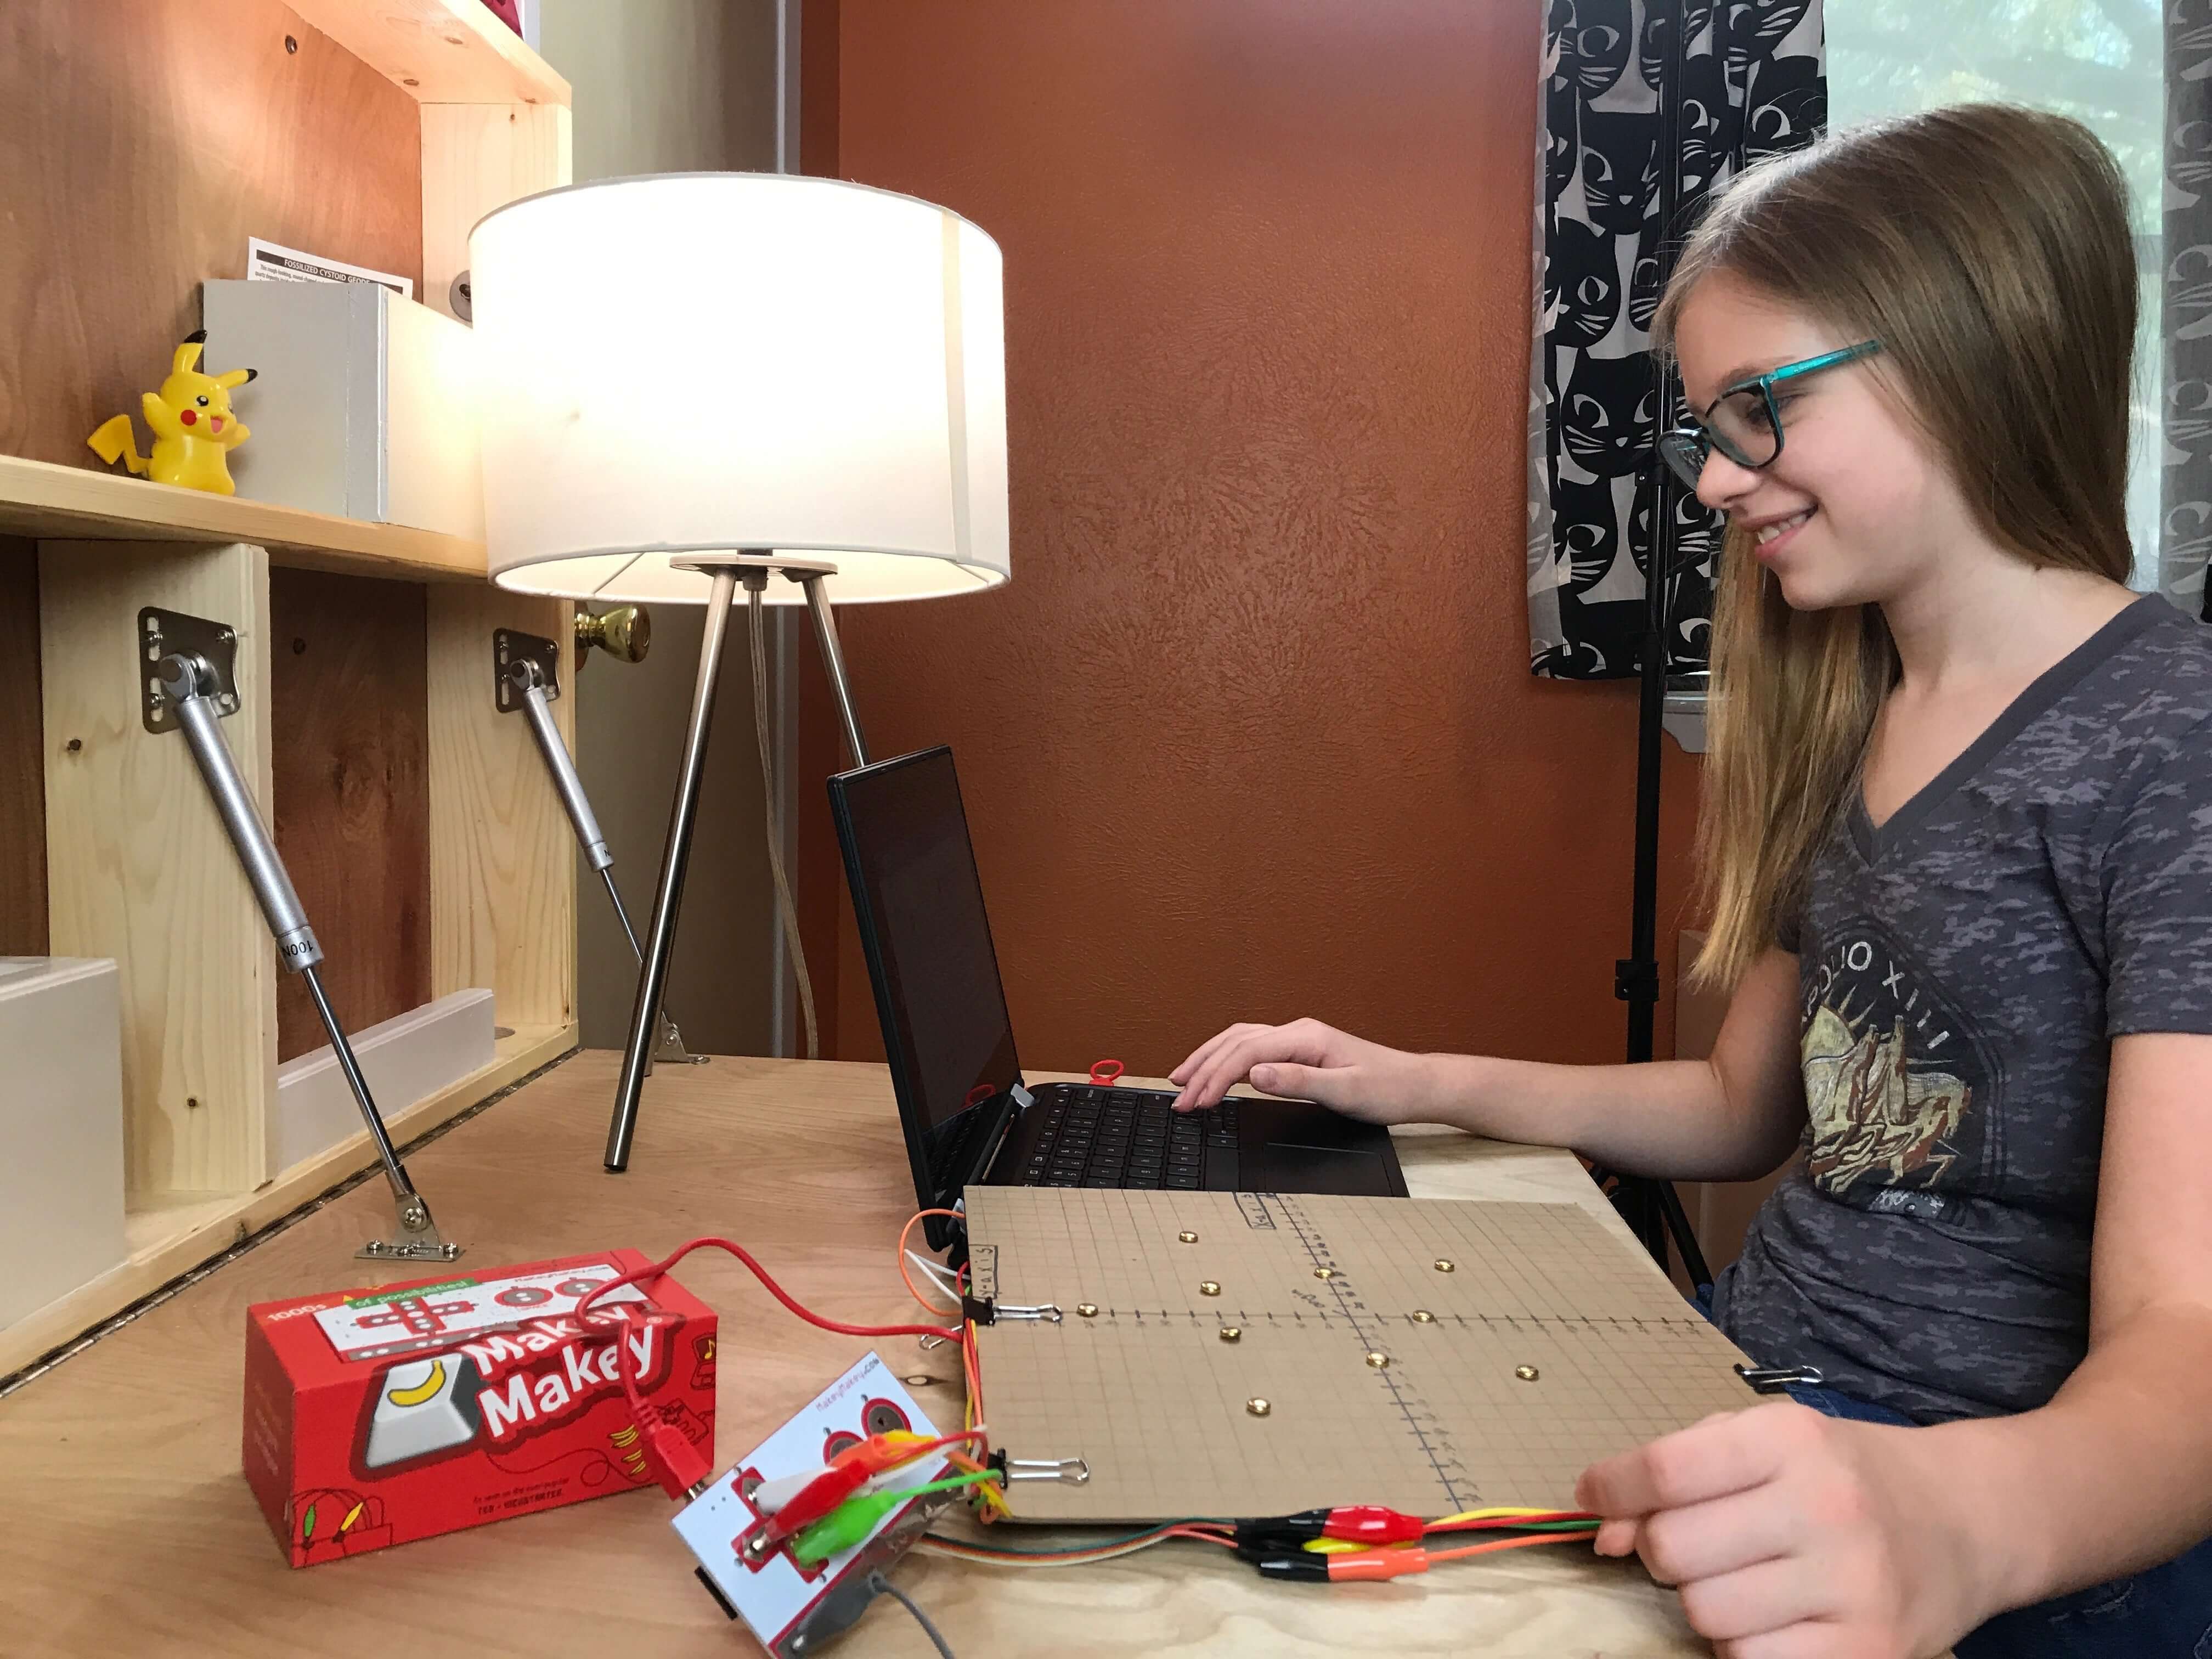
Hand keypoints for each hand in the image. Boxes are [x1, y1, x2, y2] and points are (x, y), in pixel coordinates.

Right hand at [1167, 1017, 1425, 1122]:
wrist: (1415, 1085)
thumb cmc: (1387, 1089)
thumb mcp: (1345, 1091)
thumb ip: (1298, 1081)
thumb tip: (1255, 1075)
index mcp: (1305, 1037)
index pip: (1247, 1054)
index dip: (1216, 1078)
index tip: (1197, 1102)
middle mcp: (1297, 1032)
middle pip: (1235, 1043)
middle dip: (1202, 1069)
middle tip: (1179, 1098)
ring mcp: (1297, 1040)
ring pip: (1239, 1042)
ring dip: (1209, 1060)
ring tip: (1183, 1079)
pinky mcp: (1299, 1051)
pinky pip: (1253, 1050)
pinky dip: (1227, 1060)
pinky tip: (1216, 1073)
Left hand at [1575, 1404, 1994, 1658]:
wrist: (1966, 1519)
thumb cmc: (1844, 1475)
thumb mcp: (1765, 1441)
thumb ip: (1676, 1469)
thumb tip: (1603, 1530)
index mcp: (1791, 1441)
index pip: (1666, 1470)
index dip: (1612, 1489)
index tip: (1595, 1499)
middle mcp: (1825, 1507)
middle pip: (1675, 1550)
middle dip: (1662, 1550)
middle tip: (1694, 1545)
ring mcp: (1853, 1584)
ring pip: (1707, 1614)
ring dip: (1704, 1602)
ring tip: (1742, 1581)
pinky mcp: (1871, 1649)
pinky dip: (1745, 1648)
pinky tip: (1771, 1621)